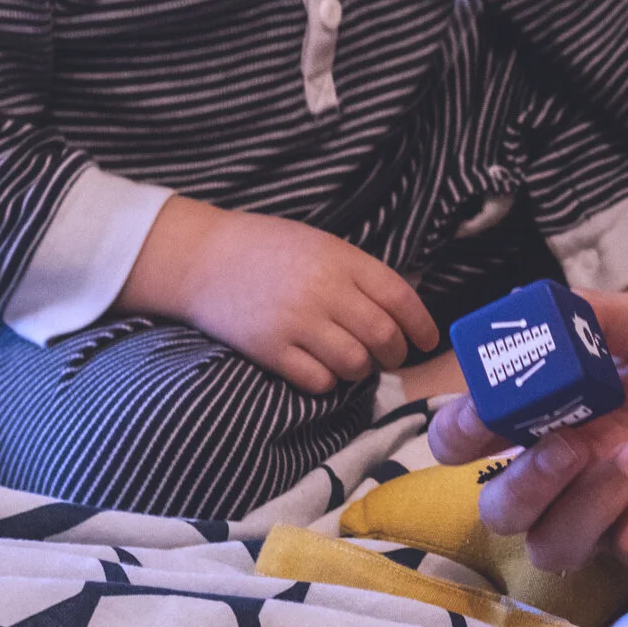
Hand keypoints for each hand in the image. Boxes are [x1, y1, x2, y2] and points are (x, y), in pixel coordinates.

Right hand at [117, 197, 437, 393]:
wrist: (200, 257)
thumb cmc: (264, 248)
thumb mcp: (319, 244)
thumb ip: (356, 273)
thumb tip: (399, 310)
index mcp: (341, 259)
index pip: (399, 297)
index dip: (421, 324)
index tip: (427, 341)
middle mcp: (324, 290)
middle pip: (383, 336)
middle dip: (394, 354)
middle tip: (390, 358)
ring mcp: (296, 321)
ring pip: (355, 364)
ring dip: (360, 369)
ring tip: (351, 361)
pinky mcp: (270, 349)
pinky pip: (319, 380)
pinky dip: (327, 381)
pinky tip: (318, 368)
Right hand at [426, 289, 627, 572]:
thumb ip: (596, 317)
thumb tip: (531, 310)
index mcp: (557, 412)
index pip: (473, 439)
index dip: (460, 435)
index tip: (481, 418)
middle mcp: (574, 468)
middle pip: (501, 510)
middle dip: (521, 484)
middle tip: (567, 445)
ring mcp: (615, 512)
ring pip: (554, 545)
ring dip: (584, 505)